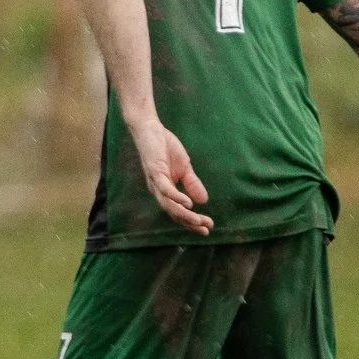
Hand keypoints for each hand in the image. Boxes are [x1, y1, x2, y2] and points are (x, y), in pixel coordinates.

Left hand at [128, 116, 211, 233]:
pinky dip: (175, 197)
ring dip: (184, 214)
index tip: (207, 229)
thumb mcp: (184, 168)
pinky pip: (164, 188)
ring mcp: (155, 182)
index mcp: (165, 190)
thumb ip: (192, 184)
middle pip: (174, 212)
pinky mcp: (155, 171)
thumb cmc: (165, 148)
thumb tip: (204, 201)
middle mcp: (158, 190)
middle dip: (190, 222)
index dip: (191, 221)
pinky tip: (187, 203)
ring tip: (198, 221)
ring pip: (169, 204)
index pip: (178, 211)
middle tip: (206, 229)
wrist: (150, 129)